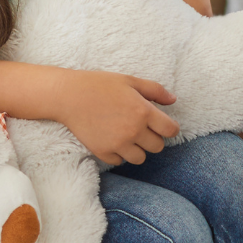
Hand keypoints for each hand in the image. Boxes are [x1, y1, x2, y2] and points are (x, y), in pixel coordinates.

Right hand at [54, 70, 179, 165]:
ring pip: (140, 158)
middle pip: (158, 147)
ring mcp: (118, 144)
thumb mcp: (130, 81)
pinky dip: (118, 153)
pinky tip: (112, 140)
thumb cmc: (100, 85)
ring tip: (127, 136)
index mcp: (143, 112)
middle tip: (141, 128)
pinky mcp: (103, 152)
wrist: (69, 96)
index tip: (163, 125)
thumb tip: (173, 100)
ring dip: (137, 149)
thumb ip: (155, 90)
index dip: (170, 128)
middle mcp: (133, 131)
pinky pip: (119, 161)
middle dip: (153, 138)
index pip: (171, 130)